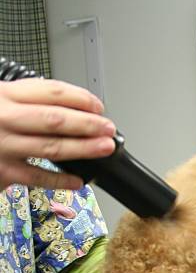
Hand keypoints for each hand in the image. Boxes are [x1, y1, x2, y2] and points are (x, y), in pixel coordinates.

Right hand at [0, 78, 116, 189]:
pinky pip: (38, 178)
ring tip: (104, 148)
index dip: (81, 98)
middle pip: (55, 119)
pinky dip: (61, 180)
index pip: (51, 91)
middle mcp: (4, 118)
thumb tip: (72, 107)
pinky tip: (79, 181)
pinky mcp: (2, 171)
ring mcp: (3, 146)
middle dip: (88, 124)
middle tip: (108, 129)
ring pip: (52, 148)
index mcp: (4, 94)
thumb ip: (26, 100)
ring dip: (83, 149)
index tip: (99, 106)